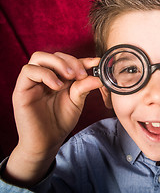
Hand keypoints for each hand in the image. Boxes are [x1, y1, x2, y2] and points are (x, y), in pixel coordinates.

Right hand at [5, 52, 101, 184]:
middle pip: (54, 54)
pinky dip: (45, 74)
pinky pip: (28, 71)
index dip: (83, 59)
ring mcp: (32, 82)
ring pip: (39, 57)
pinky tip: (57, 86)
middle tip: (81, 74)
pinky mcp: (22, 90)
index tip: (96, 62)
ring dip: (58, 64)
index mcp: (58, 77)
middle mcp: (45, 76)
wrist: (47, 142)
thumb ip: (84, 86)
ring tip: (70, 77)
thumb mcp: (77, 101)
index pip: (68, 60)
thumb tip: (99, 77)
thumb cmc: (60, 121)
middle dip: (70, 61)